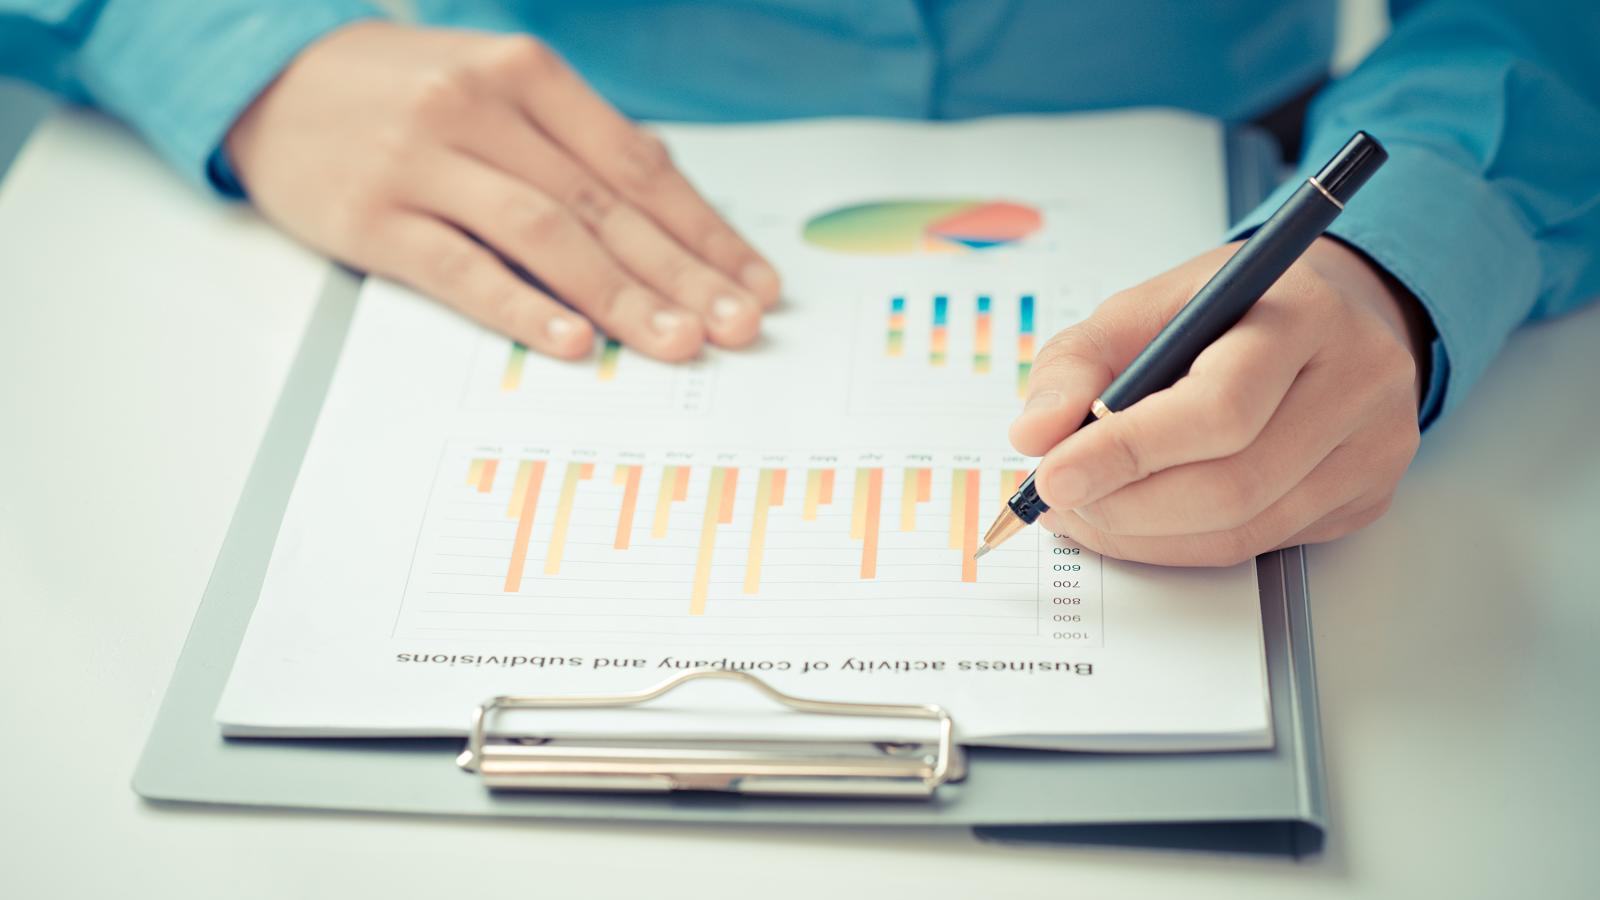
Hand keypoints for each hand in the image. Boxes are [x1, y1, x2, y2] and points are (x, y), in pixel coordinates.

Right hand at [225, 22, 780, 360]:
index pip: (638, 166)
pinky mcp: (373, 218)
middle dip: (683, 274)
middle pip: (604, 206)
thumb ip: (578, 141)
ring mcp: (423, 163)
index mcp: (526, 75)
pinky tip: (573, 341)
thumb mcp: (497, 86)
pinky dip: (521, 307)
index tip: (754, 283)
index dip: (704, 231)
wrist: (270, 77)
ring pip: (545, 236)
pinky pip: (460, 268)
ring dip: (620, 296)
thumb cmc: (405, 91)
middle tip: (738, 328)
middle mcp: (481, 110)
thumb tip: (673, 206)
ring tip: (676, 343)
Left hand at [1010, 237, 1429, 565]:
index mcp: (1304, 313)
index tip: (1054, 474)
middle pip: (1234, 482)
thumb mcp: (1145, 307)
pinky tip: (1142, 519)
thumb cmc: (1229, 311)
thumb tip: (1035, 435)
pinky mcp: (1368, 496)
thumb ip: (1078, 363)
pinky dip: (1184, 544)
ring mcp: (1374, 446)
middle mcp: (1358, 381)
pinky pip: (1262, 545)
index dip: (1129, 451)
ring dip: (1145, 535)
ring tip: (1087, 511)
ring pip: (1245, 528)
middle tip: (1061, 501)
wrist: (1327, 315)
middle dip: (1127, 506)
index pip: (1219, 406)